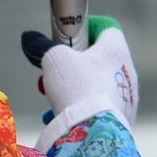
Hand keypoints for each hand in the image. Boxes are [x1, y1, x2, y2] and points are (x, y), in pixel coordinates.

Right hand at [21, 15, 137, 129]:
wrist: (93, 129)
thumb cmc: (77, 87)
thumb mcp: (53, 60)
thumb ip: (41, 46)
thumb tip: (29, 38)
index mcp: (116, 50)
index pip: (107, 27)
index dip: (89, 27)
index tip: (73, 35)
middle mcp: (128, 70)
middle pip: (101, 58)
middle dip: (77, 64)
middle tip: (58, 71)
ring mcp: (128, 96)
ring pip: (100, 84)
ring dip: (79, 87)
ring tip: (58, 96)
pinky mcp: (124, 117)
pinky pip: (101, 106)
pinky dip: (84, 107)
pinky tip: (65, 114)